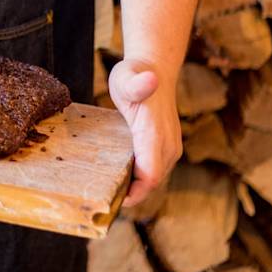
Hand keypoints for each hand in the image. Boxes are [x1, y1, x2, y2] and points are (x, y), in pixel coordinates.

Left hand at [108, 58, 181, 206]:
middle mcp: (168, 146)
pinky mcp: (167, 149)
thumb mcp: (127, 77)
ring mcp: (170, 149)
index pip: (150, 177)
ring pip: (153, 179)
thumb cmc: (136, 74)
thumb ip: (136, 84)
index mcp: (156, 135)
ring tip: (107, 191)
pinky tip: (118, 177)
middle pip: (151, 183)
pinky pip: (153, 171)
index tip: (113, 201)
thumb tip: (150, 80)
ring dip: (134, 188)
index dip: (134, 194)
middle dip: (130, 195)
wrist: (155, 70)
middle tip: (100, 199)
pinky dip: (138, 178)